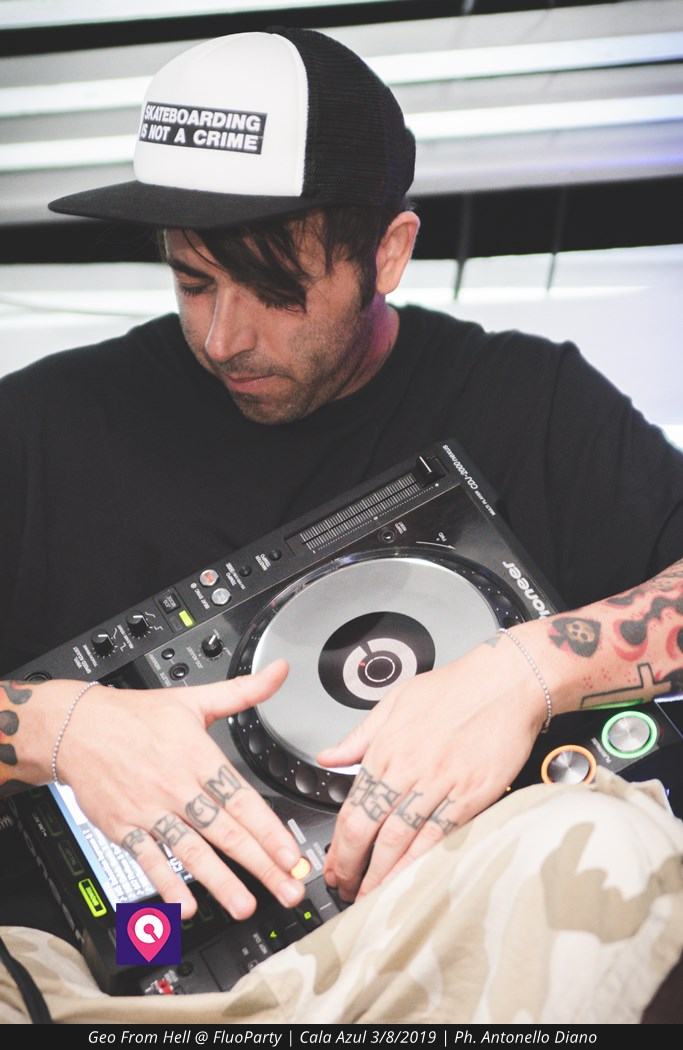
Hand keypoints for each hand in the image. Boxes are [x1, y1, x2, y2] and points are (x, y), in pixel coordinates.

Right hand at [58, 660, 304, 917]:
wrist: (76, 728)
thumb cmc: (136, 716)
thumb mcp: (194, 699)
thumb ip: (243, 691)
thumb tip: (279, 672)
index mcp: (199, 757)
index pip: (242, 799)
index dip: (269, 829)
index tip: (292, 853)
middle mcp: (178, 787)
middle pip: (226, 832)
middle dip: (261, 864)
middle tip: (287, 888)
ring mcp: (151, 811)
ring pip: (192, 851)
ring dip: (220, 882)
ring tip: (245, 905)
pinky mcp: (125, 828)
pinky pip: (150, 860)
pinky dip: (166, 884)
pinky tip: (185, 906)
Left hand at [318, 639, 545, 901]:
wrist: (507, 681)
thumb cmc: (456, 687)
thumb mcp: (397, 700)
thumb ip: (360, 735)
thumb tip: (329, 756)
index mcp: (386, 747)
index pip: (353, 807)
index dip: (338, 844)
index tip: (331, 864)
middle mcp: (409, 768)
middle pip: (371, 830)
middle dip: (353, 867)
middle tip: (346, 889)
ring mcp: (441, 784)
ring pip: (403, 840)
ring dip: (384, 875)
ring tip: (372, 897)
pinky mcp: (472, 794)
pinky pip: (441, 836)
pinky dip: (423, 862)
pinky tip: (411, 880)